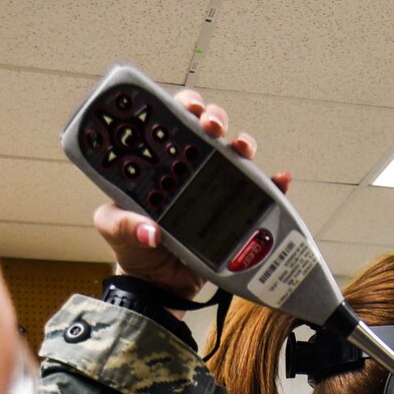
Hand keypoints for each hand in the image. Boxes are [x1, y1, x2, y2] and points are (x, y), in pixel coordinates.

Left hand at [91, 88, 292, 300]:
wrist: (159, 285)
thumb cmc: (132, 250)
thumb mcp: (114, 229)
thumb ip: (124, 224)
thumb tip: (149, 230)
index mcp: (157, 166)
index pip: (171, 125)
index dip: (182, 108)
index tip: (190, 107)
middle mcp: (187, 171)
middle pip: (206, 130)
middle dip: (213, 118)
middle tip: (212, 125)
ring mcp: (211, 188)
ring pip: (232, 154)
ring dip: (242, 144)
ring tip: (242, 149)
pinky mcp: (232, 211)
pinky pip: (257, 193)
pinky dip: (272, 184)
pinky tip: (280, 179)